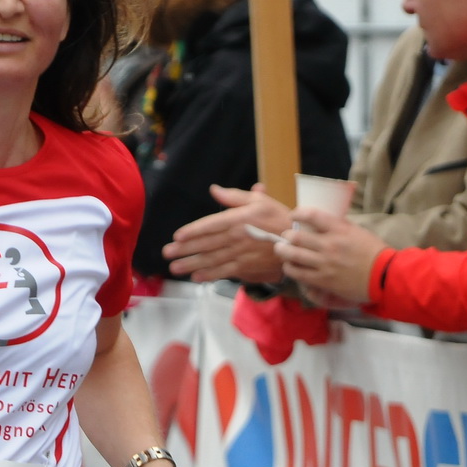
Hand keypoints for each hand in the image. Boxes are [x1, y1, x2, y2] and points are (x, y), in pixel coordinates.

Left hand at [164, 183, 289, 282]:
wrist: (298, 241)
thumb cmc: (277, 218)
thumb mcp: (259, 202)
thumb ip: (234, 197)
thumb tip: (214, 190)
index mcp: (239, 219)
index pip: (211, 225)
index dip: (193, 231)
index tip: (177, 236)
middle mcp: (238, 237)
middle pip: (207, 244)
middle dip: (185, 249)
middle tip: (167, 253)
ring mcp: (242, 254)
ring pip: (212, 260)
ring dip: (192, 264)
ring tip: (175, 267)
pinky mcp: (247, 267)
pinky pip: (225, 272)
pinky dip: (210, 275)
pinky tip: (196, 277)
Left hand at [274, 208, 388, 305]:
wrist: (383, 276)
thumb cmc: (373, 252)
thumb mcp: (357, 231)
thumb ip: (338, 226)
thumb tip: (321, 222)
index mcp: (339, 229)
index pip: (311, 215)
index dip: (297, 213)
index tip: (293, 215)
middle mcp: (329, 245)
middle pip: (295, 236)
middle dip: (286, 236)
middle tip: (285, 237)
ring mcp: (325, 263)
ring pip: (292, 255)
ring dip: (283, 252)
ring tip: (282, 251)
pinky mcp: (323, 280)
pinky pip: (298, 273)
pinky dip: (290, 269)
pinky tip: (291, 267)